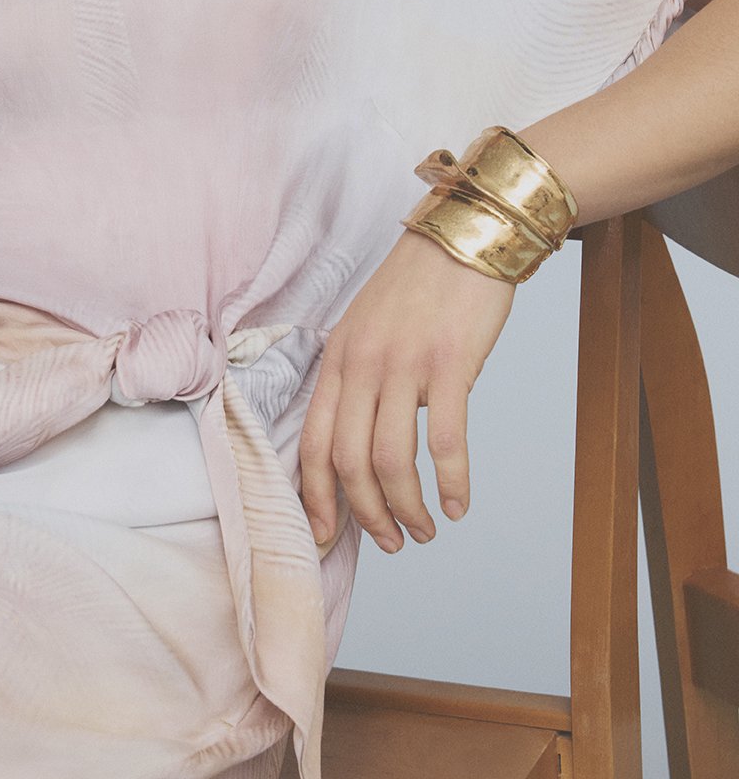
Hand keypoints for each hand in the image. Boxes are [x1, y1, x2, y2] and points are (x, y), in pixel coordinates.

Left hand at [299, 227, 516, 553]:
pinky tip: (458, 504)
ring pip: (391, 460)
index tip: (324, 535)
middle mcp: (362, 365)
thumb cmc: (419, 287)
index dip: (315, 497)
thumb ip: (358, 380)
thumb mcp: (366, 328)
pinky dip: (451, 483)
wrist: (464, 237)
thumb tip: (361, 446)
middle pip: (348, 461)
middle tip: (392, 541)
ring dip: (407, 508)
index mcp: (338, 359)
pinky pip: (445, 440)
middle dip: (366, 515)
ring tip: (425, 531)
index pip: (312, 442)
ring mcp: (404, 365)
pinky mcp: (450, 365)